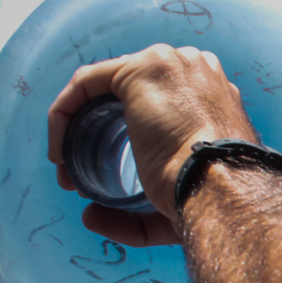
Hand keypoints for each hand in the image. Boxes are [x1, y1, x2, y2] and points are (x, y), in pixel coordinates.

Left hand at [46, 44, 256, 246]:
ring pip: (104, 85)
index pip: (161, 99)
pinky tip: (59, 151)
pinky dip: (64, 114)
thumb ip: (135, 215)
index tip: (111, 170)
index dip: (127, 132)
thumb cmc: (209, 201)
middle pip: (128, 90)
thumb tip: (90, 217)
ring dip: (77, 124)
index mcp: (214, 97)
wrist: (222, 189)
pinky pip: (87, 82)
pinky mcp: (140, 70)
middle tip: (81, 171)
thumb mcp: (176, 201)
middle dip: (97, 129)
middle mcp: (194, 71)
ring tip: (65, 164)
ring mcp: (169, 65)